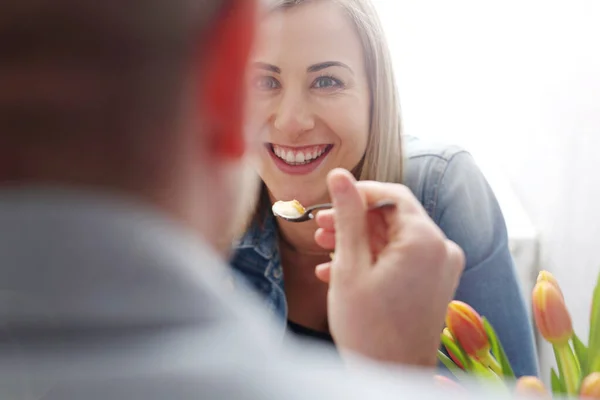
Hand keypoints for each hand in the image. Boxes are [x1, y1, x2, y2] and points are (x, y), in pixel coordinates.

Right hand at [314, 169, 464, 366]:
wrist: (389, 378)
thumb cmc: (368, 328)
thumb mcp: (350, 265)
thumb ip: (347, 215)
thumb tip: (340, 175)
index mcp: (425, 241)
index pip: (393, 195)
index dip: (359, 193)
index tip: (330, 201)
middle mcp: (442, 249)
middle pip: (393, 218)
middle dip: (354, 221)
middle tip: (320, 228)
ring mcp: (441, 269)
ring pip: (395, 239)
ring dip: (359, 242)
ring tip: (324, 249)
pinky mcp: (435, 284)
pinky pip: (403, 260)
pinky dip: (374, 261)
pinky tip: (340, 272)